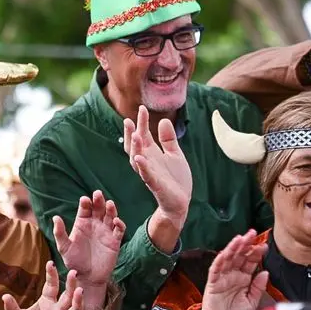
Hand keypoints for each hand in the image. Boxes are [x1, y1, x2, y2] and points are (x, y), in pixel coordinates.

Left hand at [4, 262, 81, 309]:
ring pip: (73, 307)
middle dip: (71, 284)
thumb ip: (12, 308)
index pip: (52, 285)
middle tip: (73, 272)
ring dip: (77, 299)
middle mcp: (58, 309)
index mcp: (47, 301)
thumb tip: (4, 296)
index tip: (50, 263)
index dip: (52, 275)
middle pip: (67, 294)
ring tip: (79, 290)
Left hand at [54, 191, 124, 309]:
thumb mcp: (64, 248)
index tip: (84, 200)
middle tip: (98, 194)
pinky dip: (120, 224)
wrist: (88, 277)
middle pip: (99, 208)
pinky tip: (116, 221)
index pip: (85, 209)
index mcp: (82, 224)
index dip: (85, 203)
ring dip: (111, 209)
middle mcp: (95, 225)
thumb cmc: (74, 262)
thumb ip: (60, 233)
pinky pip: (120, 229)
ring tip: (109, 204)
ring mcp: (106, 232)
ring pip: (110, 215)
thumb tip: (55, 217)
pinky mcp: (115, 240)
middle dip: (99, 200)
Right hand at [123, 106, 191, 224]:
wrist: (181, 201)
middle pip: (135, 146)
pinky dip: (143, 167)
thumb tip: (163, 120)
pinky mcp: (155, 185)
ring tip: (135, 135)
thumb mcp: (174, 154)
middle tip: (130, 119)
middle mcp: (147, 162)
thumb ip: (168, 139)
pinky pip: (146, 175)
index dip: (142, 123)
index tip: (142, 108)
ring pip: (137, 160)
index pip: (143, 136)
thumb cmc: (175, 179)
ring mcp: (150, 174)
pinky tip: (140, 158)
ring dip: (135, 148)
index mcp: (152, 154)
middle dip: (132, 133)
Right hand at [200, 230, 268, 309]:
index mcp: (244, 277)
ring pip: (228, 258)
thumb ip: (258, 287)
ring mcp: (223, 277)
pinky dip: (220, 260)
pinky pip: (216, 269)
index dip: (256, 253)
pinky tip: (225, 252)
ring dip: (233, 248)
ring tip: (240, 238)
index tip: (264, 246)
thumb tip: (265, 272)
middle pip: (240, 255)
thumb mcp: (252, 302)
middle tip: (252, 233)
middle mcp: (233, 274)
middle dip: (246, 244)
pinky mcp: (213, 282)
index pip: (251, 261)